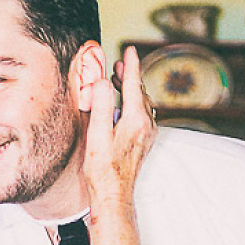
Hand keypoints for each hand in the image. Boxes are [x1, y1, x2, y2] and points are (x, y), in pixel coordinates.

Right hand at [82, 46, 155, 206]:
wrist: (114, 195)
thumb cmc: (103, 169)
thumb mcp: (97, 134)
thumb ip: (100, 104)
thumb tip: (102, 81)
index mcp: (135, 120)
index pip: (133, 84)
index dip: (131, 65)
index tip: (129, 50)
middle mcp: (146, 125)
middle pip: (139, 92)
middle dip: (129, 75)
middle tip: (119, 64)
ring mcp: (147, 135)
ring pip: (142, 103)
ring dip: (131, 89)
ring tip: (117, 81)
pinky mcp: (144, 142)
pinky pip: (142, 114)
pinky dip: (133, 103)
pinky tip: (123, 106)